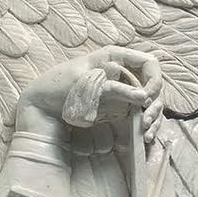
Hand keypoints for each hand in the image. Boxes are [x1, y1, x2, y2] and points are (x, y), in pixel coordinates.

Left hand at [17, 46, 162, 141]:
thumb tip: (142, 96)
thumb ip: (115, 88)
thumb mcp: (86, 83)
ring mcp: (124, 93)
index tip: (145, 98)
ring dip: (154, 118)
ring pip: (152, 104)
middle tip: (144, 121)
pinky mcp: (120, 111)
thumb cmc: (59, 85)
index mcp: (116, 58)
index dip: (154, 80)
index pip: (150, 63)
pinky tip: (144, 138)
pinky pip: (141, 117)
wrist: (41, 105)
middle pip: (155, 86)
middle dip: (156, 104)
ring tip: (146, 134)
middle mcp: (124, 75)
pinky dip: (147, 127)